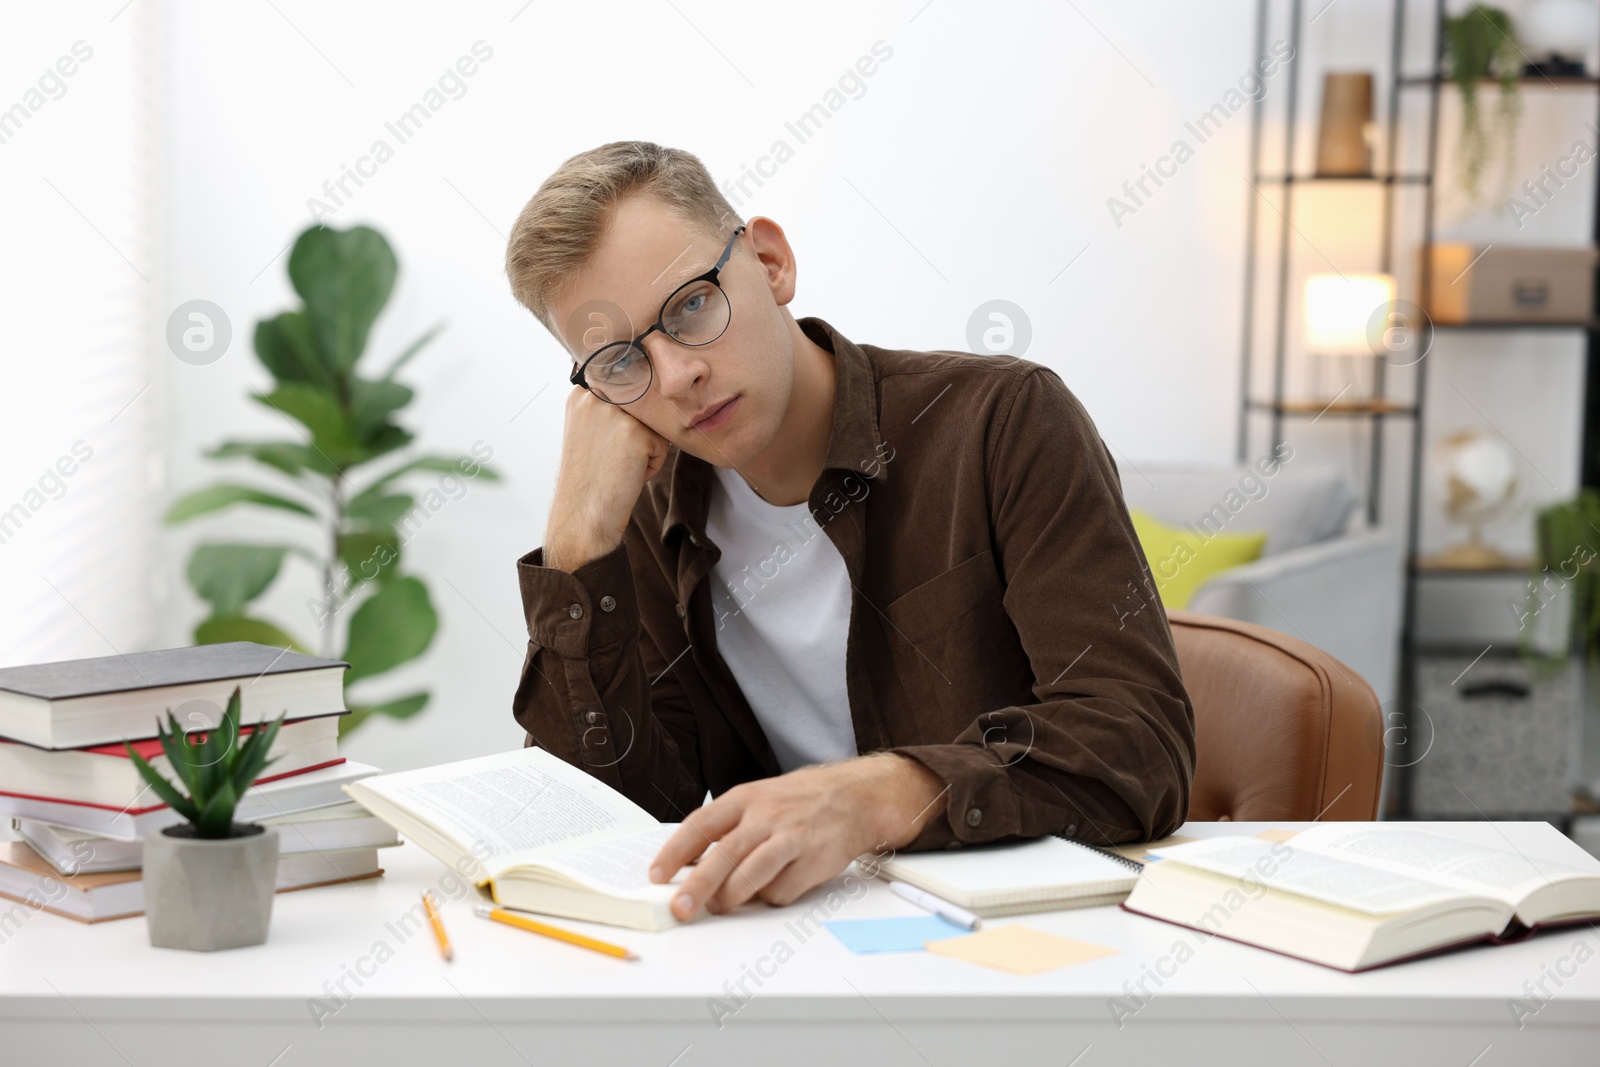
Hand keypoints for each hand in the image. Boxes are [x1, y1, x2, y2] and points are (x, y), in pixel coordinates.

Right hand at [544, 386, 670, 571]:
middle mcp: (596, 396)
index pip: (627, 393)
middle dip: (637, 434)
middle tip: (612, 458)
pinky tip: (627, 475)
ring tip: (619, 466)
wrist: (583, 515)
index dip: (626, 423)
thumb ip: (608, 407)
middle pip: (643, 407)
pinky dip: (652, 464)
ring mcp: (616, 413)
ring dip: (646, 448)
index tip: (609, 445)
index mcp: (582, 393)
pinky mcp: (636, 433)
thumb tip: (645, 394)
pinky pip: (662, 444)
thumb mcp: (588, 430)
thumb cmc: (589, 478)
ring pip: (654, 425)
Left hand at [647, 754, 947, 918]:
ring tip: (722, 905)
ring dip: (732, 897)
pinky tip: (772, 889)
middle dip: (697, 886)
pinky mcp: (814, 860)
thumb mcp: (757, 800)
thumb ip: (726, 829)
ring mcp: (791, 838)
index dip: (675, 852)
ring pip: (752, 876)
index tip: (656, 875)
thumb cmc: (798, 802)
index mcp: (745, 799)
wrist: (854, 797)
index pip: (701, 825)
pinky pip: (782, 891)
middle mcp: (767, 816)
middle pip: (724, 854)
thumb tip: (688, 867)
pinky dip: (770, 897)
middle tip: (680, 908)